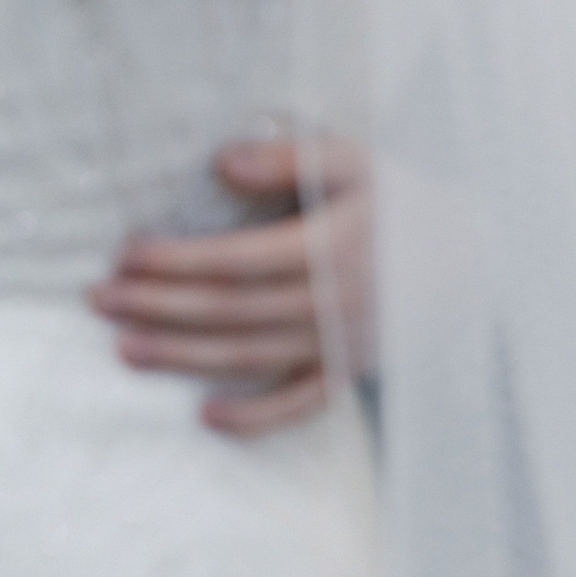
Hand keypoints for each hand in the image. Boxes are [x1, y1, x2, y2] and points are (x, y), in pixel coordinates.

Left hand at [89, 138, 371, 435]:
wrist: (476, 251)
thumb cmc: (397, 195)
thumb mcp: (351, 159)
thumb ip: (288, 158)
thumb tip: (223, 161)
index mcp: (333, 246)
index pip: (237, 260)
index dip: (178, 261)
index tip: (125, 254)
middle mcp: (336, 301)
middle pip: (231, 311)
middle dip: (159, 307)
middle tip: (99, 300)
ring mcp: (345, 343)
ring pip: (253, 357)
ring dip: (184, 356)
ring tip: (124, 348)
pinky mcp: (353, 369)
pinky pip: (303, 403)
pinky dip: (257, 417)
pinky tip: (207, 418)